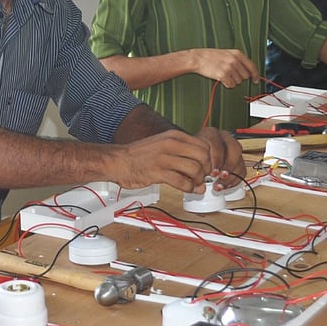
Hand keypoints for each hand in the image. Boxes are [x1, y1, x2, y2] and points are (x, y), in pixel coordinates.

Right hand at [99, 129, 217, 192]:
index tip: (206, 168)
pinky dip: (188, 188)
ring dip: (198, 181)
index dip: (209, 159)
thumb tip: (200, 167)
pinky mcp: (158, 173)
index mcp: (173, 136)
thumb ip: (182, 153)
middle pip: (203, 157)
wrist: (118, 161)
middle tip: (202, 178)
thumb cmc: (139, 155)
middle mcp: (170, 144)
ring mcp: (164, 158)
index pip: (204, 145)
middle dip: (206, 171)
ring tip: (194, 185)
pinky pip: (182, 182)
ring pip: (195, 170)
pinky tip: (186, 189)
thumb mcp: (162, 144)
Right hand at [189, 48, 259, 88]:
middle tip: (231, 75)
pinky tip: (221, 78)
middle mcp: (235, 60)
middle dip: (240, 78)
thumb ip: (238, 60)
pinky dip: (227, 84)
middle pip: (246, 76)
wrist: (198, 58)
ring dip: (232, 81)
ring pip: (238, 81)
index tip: (256, 80)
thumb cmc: (210, 56)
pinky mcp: (223, 75)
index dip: (255, 75)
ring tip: (224, 75)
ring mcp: (229, 68)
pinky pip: (231, 85)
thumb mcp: (227, 53)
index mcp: (237, 54)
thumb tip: (248, 70)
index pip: (252, 66)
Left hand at [194, 127, 246, 187]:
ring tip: (221, 184)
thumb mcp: (190, 153)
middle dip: (227, 166)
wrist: (194, 155)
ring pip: (239, 160)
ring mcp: (233, 148)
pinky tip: (226, 185)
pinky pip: (242, 169)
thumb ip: (194, 161)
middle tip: (220, 177)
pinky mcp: (238, 160)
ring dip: (232, 175)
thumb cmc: (191, 154)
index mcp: (211, 133)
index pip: (218, 144)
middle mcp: (225, 138)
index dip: (216, 159)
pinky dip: (235, 179)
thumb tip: (198, 174)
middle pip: (234, 149)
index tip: (211, 172)